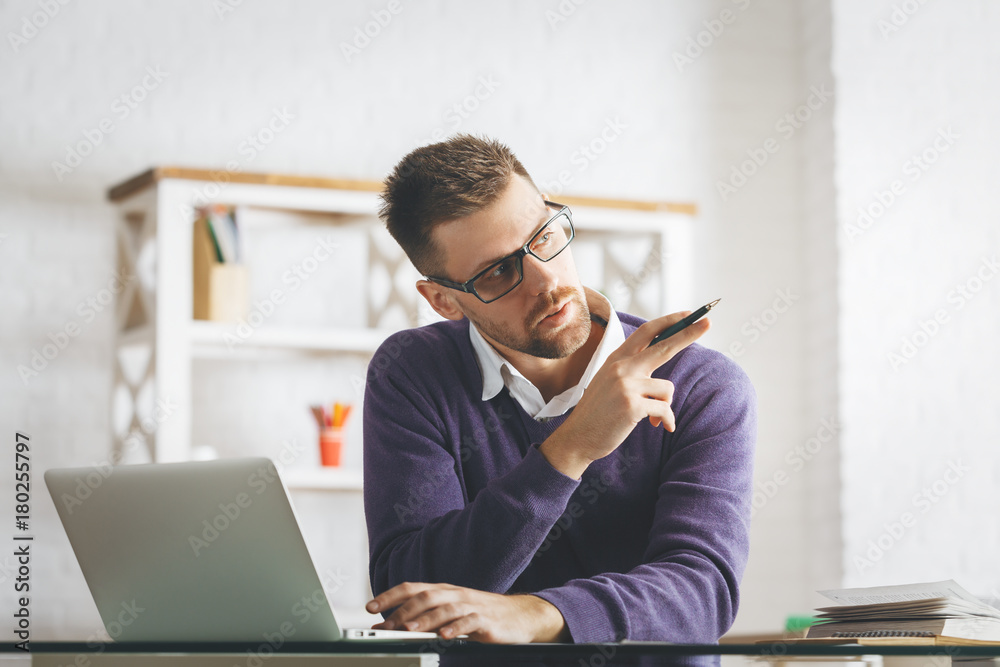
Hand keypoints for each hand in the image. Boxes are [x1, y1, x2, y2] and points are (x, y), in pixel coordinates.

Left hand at [366, 582, 568, 642]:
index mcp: (444, 591)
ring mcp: (471, 606)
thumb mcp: (452, 612)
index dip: (390, 595)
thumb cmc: (481, 614)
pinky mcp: (486, 621)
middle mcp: (455, 594)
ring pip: (444, 608)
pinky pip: (469, 622)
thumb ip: (426, 616)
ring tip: (409, 629)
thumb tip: (393, 625)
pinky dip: (455, 628)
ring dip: (425, 619)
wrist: (520, 616)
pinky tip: (444, 636)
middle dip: (403, 611)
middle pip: (425, 597)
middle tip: (385, 626)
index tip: (370, 607)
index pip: (412, 587)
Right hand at [539, 310, 708, 478]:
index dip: (668, 322)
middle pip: (663, 346)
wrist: (577, 438)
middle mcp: (621, 367)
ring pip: (667, 388)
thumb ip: (631, 370)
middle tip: (708, 322)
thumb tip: (662, 365)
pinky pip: (665, 410)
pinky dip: (666, 420)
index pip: (645, 332)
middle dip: (689, 333)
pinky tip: (659, 427)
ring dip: (665, 405)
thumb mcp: (609, 382)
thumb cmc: (598, 413)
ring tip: (652, 417)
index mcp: (616, 359)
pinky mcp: (632, 405)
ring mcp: (625, 385)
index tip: (687, 315)